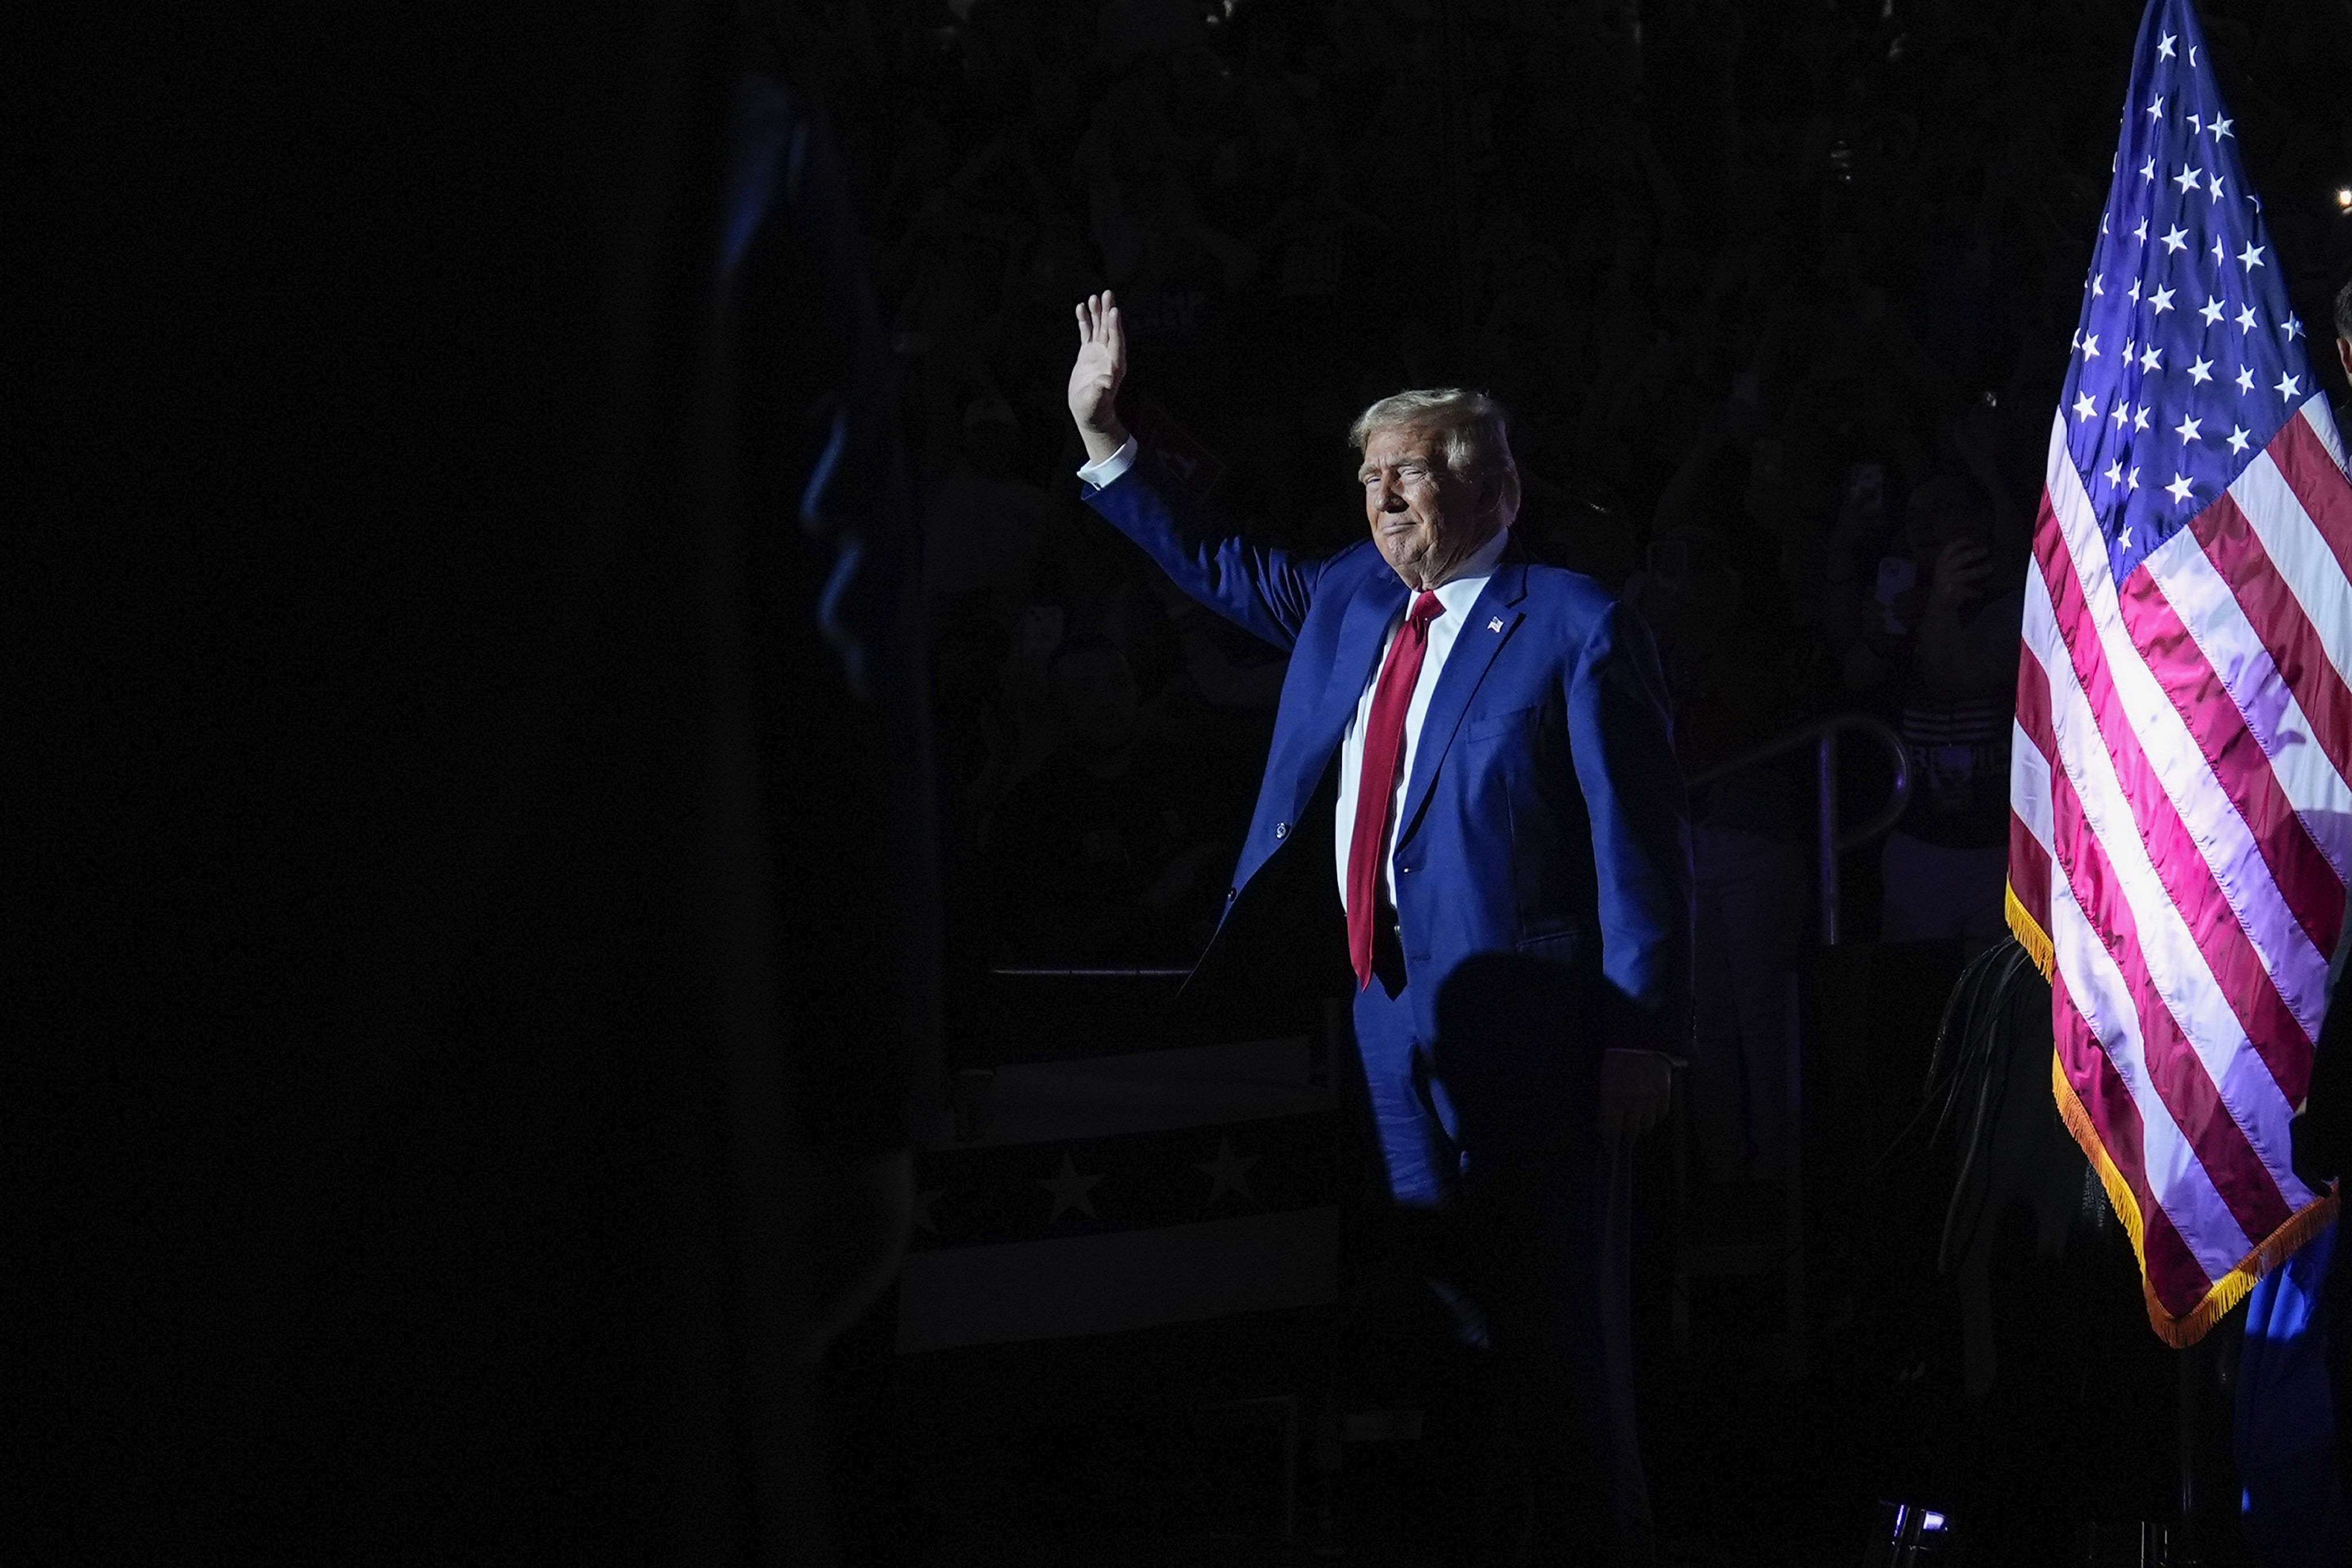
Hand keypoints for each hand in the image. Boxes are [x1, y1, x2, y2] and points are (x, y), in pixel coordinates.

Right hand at [1068, 291, 1129, 464]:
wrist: (1089, 412)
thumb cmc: (1093, 410)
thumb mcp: (1095, 402)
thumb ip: (1100, 391)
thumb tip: (1105, 382)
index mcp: (1114, 365)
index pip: (1116, 342)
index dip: (1115, 327)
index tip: (1114, 312)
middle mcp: (1109, 356)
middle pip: (1110, 330)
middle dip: (1108, 312)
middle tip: (1108, 294)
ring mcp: (1099, 353)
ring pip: (1099, 328)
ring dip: (1097, 313)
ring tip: (1093, 297)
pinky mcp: (1088, 353)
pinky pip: (1087, 333)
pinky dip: (1085, 321)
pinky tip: (1081, 308)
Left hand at [1597, 1048, 1673, 1148]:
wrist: (1641, 1036)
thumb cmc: (1616, 1057)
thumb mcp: (1603, 1078)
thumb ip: (1603, 1101)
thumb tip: (1603, 1123)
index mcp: (1613, 1095)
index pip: (1612, 1128)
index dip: (1610, 1139)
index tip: (1609, 1143)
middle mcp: (1633, 1101)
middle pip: (1631, 1131)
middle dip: (1625, 1134)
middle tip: (1622, 1133)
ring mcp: (1651, 1097)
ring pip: (1647, 1125)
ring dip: (1640, 1127)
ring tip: (1635, 1124)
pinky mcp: (1665, 1093)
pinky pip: (1661, 1114)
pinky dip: (1654, 1117)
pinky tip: (1648, 1113)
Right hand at [1928, 539, 1990, 612]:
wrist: (1937, 604)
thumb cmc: (1946, 583)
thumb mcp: (1946, 570)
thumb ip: (1956, 561)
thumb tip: (1977, 550)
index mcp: (1941, 562)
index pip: (1950, 548)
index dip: (1962, 542)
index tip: (1972, 541)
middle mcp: (1943, 569)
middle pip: (1962, 558)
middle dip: (1975, 553)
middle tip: (1985, 551)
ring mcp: (1946, 581)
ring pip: (1967, 574)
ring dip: (1980, 571)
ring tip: (1990, 569)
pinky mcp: (1951, 592)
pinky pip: (1967, 591)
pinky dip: (1975, 592)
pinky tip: (1980, 593)